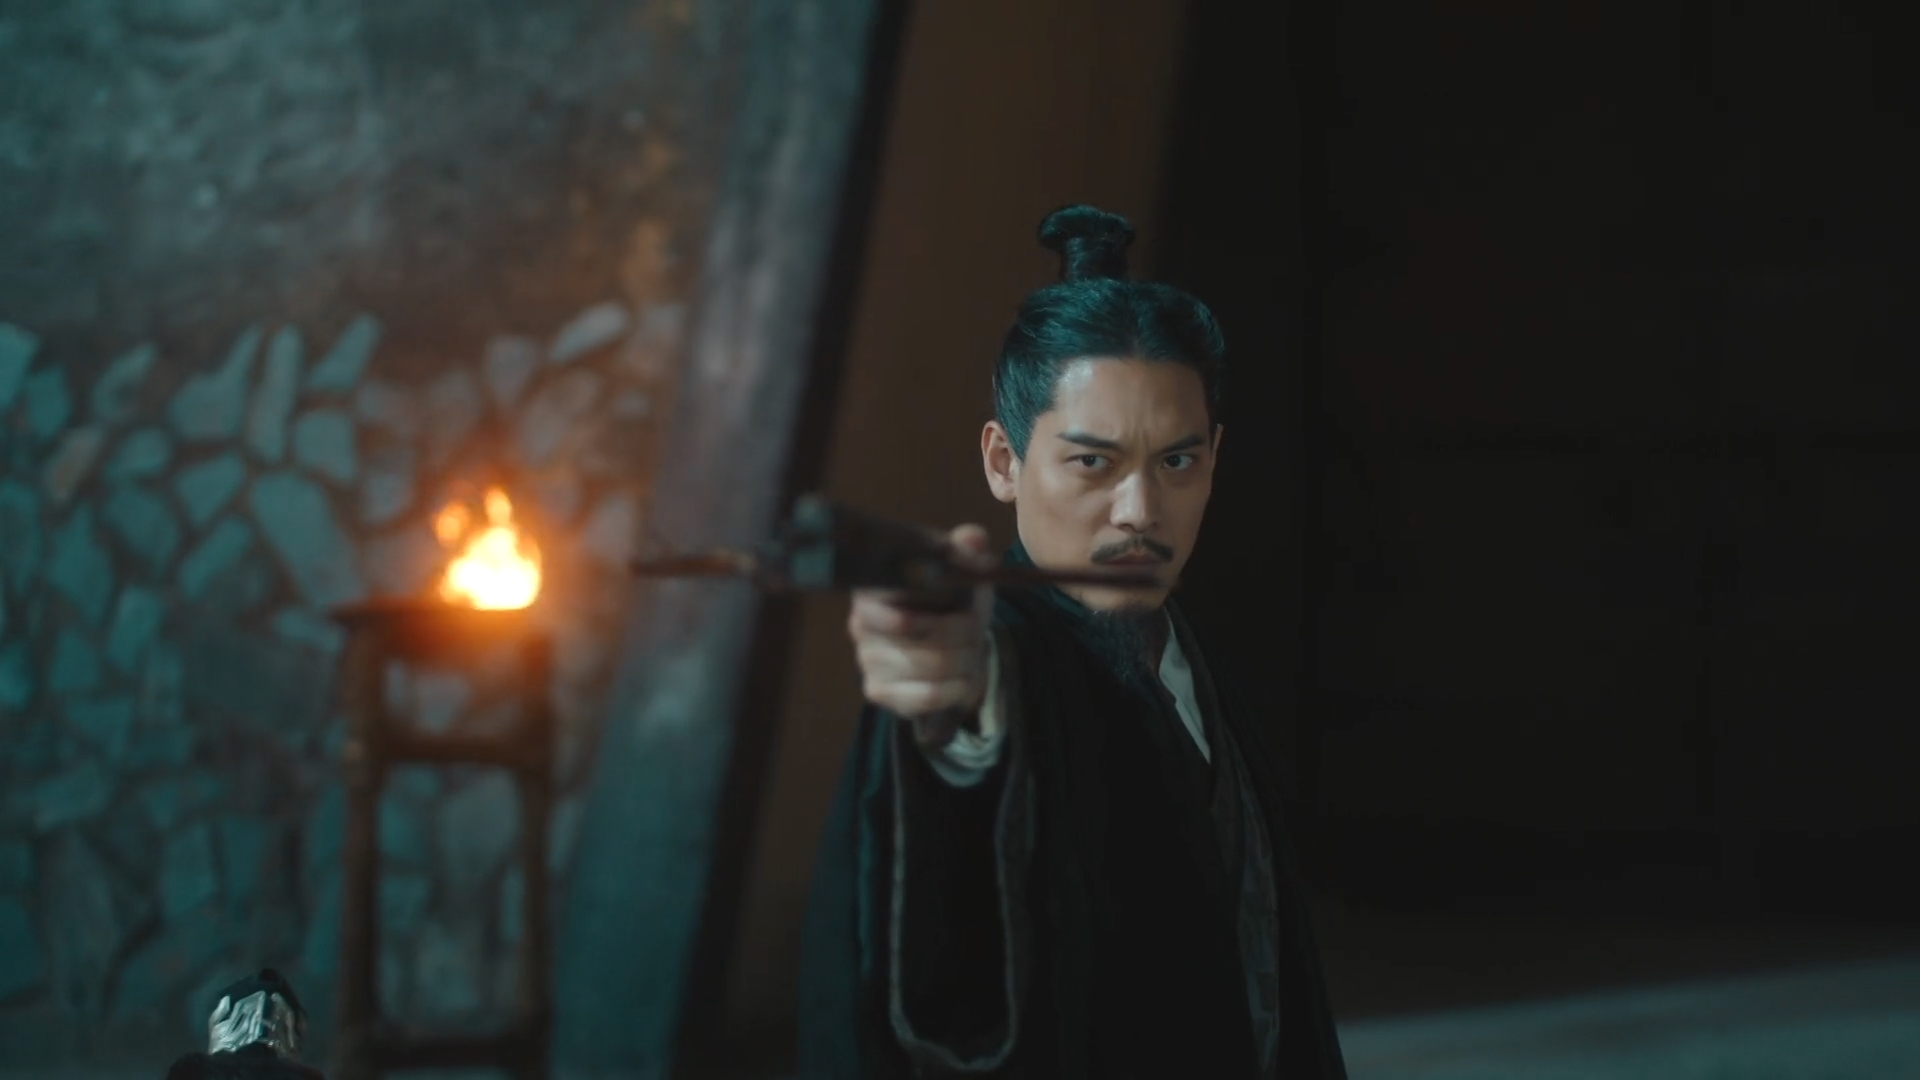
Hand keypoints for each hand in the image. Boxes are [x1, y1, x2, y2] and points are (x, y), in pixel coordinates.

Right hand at [847, 524, 995, 746]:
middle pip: (917, 629)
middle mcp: (860, 622)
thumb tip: (972, 539)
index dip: (934, 594)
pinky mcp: (879, 691)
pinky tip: (964, 677)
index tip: (960, 596)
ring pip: (931, 663)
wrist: (954, 647)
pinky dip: (957, 686)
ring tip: (974, 650)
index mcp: (874, 585)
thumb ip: (967, 549)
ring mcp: (866, 660)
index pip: (891, 589)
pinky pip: (928, 694)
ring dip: (966, 658)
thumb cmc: (953, 601)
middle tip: (977, 627)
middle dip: (962, 630)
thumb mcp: (963, 570)